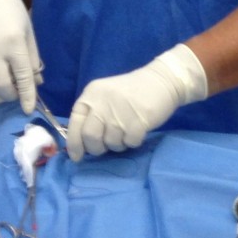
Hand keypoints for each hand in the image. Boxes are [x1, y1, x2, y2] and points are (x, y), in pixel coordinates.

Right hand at [0, 0, 40, 112]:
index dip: (26, 96)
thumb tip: (35, 84)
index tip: (28, 109)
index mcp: (14, 43)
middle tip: (14, 90)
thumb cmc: (12, 13)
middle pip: (1, 86)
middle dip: (10, 94)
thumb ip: (32, 59)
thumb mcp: (28, 33)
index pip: (23, 77)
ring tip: (0, 75)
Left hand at [68, 43, 208, 161]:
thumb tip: (81, 146)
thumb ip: (92, 116)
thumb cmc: (131, 92)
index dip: (75, 144)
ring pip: (111, 142)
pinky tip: (137, 130)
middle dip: (96, 148)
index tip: (77, 157)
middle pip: (91, 136)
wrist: (162, 81)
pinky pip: (130, 143)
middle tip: (105, 146)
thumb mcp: (105, 97)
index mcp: (91, 94)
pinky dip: (133, 141)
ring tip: (125, 133)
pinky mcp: (139, 120)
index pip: (75, 124)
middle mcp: (103, 102)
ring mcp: (121, 111)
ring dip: (118, 144)